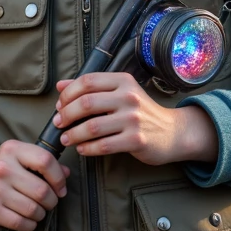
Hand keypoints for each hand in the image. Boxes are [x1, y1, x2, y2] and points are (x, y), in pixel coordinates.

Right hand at [0, 142, 68, 230]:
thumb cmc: (1, 169)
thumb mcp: (18, 157)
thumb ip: (42, 162)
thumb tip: (66, 173)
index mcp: (12, 150)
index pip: (46, 161)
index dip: (59, 178)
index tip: (60, 188)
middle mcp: (2, 168)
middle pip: (42, 190)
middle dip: (51, 201)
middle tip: (48, 202)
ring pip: (34, 209)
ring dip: (41, 214)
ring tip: (37, 210)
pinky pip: (21, 223)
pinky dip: (30, 224)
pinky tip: (27, 220)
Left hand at [53, 74, 217, 163]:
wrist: (172, 132)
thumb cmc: (141, 112)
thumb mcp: (120, 92)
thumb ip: (92, 88)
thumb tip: (60, 85)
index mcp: (123, 81)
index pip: (87, 81)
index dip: (68, 93)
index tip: (59, 105)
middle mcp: (129, 97)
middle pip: (86, 103)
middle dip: (66, 114)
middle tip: (58, 123)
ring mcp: (134, 119)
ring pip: (92, 126)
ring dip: (73, 134)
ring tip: (65, 139)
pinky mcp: (137, 140)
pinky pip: (104, 145)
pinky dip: (88, 148)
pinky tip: (82, 149)